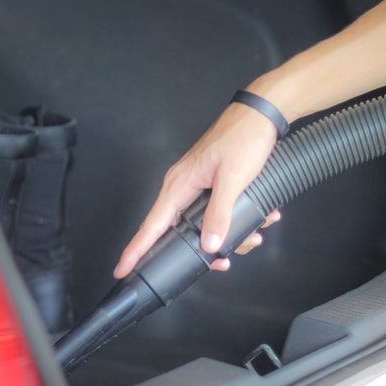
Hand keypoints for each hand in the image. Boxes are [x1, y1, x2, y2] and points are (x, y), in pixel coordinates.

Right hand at [114, 103, 282, 277]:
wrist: (262, 115)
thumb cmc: (243, 137)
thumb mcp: (233, 179)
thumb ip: (220, 213)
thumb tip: (208, 244)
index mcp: (179, 185)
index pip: (151, 225)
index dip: (136, 250)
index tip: (123, 269)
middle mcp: (184, 187)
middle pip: (181, 232)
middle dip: (205, 250)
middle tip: (221, 262)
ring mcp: (199, 187)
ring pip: (206, 226)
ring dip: (232, 235)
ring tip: (254, 234)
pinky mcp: (214, 186)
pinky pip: (220, 213)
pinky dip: (240, 220)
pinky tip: (260, 217)